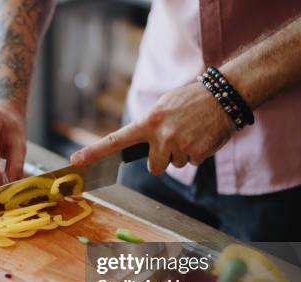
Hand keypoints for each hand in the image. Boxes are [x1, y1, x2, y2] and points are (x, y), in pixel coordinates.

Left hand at [70, 82, 235, 173]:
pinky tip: (203, 136)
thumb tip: (141, 145)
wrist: (225, 94)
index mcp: (148, 122)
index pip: (116, 140)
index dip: (94, 152)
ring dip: (182, 153)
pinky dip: (198, 153)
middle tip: (174, 140)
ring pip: (174, 164)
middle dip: (161, 160)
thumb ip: (149, 126)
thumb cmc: (191, 99)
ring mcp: (179, 145)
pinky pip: (192, 163)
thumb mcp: (163, 106)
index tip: (75, 161)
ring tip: (192, 132)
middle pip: (153, 167)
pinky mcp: (197, 153)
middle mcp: (161, 136)